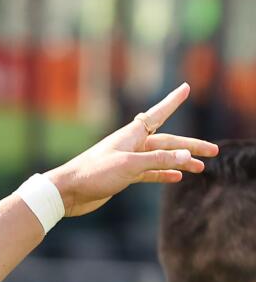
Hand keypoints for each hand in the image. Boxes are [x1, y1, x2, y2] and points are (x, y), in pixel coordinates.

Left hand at [44, 83, 218, 216]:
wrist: (67, 193)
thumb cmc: (93, 174)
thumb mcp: (129, 165)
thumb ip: (158, 160)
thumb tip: (186, 156)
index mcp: (131, 135)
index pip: (158, 114)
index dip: (173, 102)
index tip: (185, 88)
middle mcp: (131, 145)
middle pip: (168, 143)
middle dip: (191, 146)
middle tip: (214, 151)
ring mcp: (127, 161)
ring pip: (161, 159)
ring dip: (180, 162)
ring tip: (201, 168)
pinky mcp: (123, 176)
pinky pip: (149, 172)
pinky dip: (163, 174)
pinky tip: (177, 177)